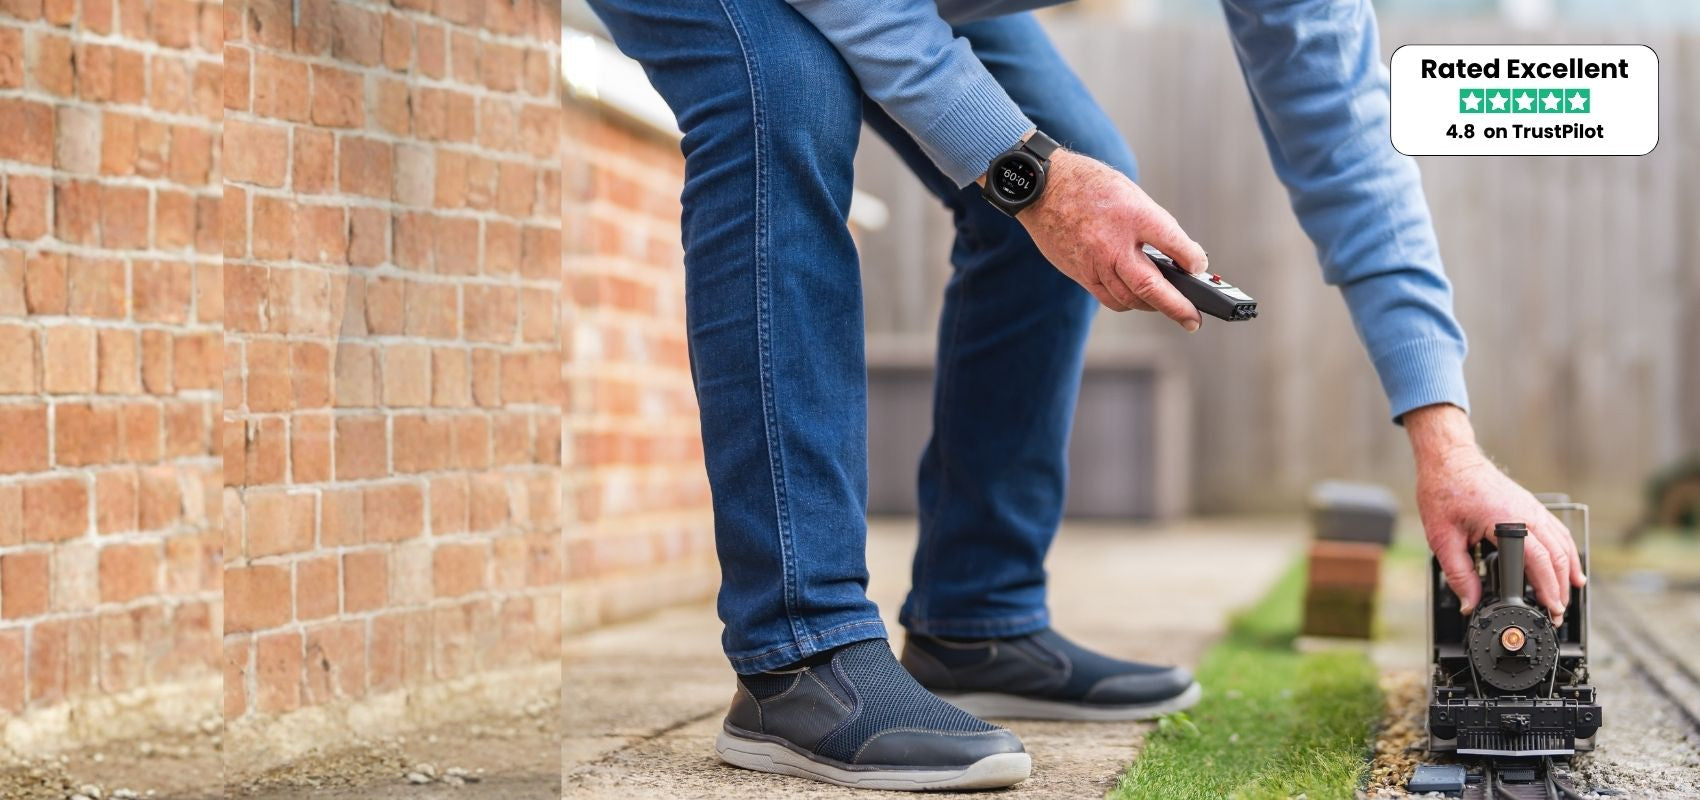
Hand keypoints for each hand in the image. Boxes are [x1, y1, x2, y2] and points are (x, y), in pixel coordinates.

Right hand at [1014, 150, 1207, 329]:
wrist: (1043, 189)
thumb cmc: (1088, 186)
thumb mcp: (1131, 194)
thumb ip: (1154, 224)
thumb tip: (1178, 252)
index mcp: (1133, 215)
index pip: (1173, 243)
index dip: (1192, 260)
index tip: (1199, 267)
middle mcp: (1114, 244)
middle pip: (1151, 287)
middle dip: (1177, 307)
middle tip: (1194, 319)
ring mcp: (1095, 263)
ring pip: (1129, 299)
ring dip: (1152, 307)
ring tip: (1168, 307)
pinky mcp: (1081, 274)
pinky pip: (1109, 297)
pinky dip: (1127, 302)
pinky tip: (1137, 299)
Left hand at [1407, 404, 1585, 622]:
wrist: (1449, 460)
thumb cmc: (1444, 492)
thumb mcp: (1442, 538)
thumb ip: (1459, 573)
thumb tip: (1470, 603)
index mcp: (1506, 520)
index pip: (1538, 561)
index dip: (1547, 589)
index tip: (1550, 610)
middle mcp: (1526, 513)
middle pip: (1556, 556)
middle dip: (1560, 588)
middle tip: (1557, 615)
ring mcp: (1532, 508)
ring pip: (1562, 544)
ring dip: (1567, 573)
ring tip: (1565, 599)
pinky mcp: (1531, 506)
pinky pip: (1557, 532)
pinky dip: (1566, 553)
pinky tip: (1569, 569)